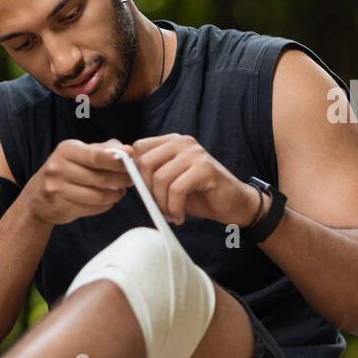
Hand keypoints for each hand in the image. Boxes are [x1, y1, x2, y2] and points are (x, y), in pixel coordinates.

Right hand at [25, 138, 134, 225]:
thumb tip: (129, 150)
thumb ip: (104, 150)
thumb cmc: (65, 171)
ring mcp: (57, 189)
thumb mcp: (79, 153)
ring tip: (119, 191)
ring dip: (115, 195)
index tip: (131, 163)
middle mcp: (58, 168)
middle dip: (121, 180)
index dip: (117, 162)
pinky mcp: (61, 207)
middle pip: (100, 178)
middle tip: (131, 180)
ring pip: (98, 196)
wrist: (37, 197)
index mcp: (66, 150)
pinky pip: (93, 209)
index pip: (96, 156)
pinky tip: (107, 201)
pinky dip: (106, 205)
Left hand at [129, 133, 255, 225]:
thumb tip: (125, 174)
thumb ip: (150, 174)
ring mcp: (195, 153)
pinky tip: (179, 216)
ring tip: (170, 213)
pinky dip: (174, 208)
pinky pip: (177, 189)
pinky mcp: (205, 168)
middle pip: (146, 163)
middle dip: (147, 190)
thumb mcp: (169, 182)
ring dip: (162, 203)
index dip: (135, 172)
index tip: (143, 192)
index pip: (139, 148)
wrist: (232, 204)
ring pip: (160, 178)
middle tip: (157, 207)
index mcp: (172, 141)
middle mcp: (183, 142)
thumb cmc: (198, 194)